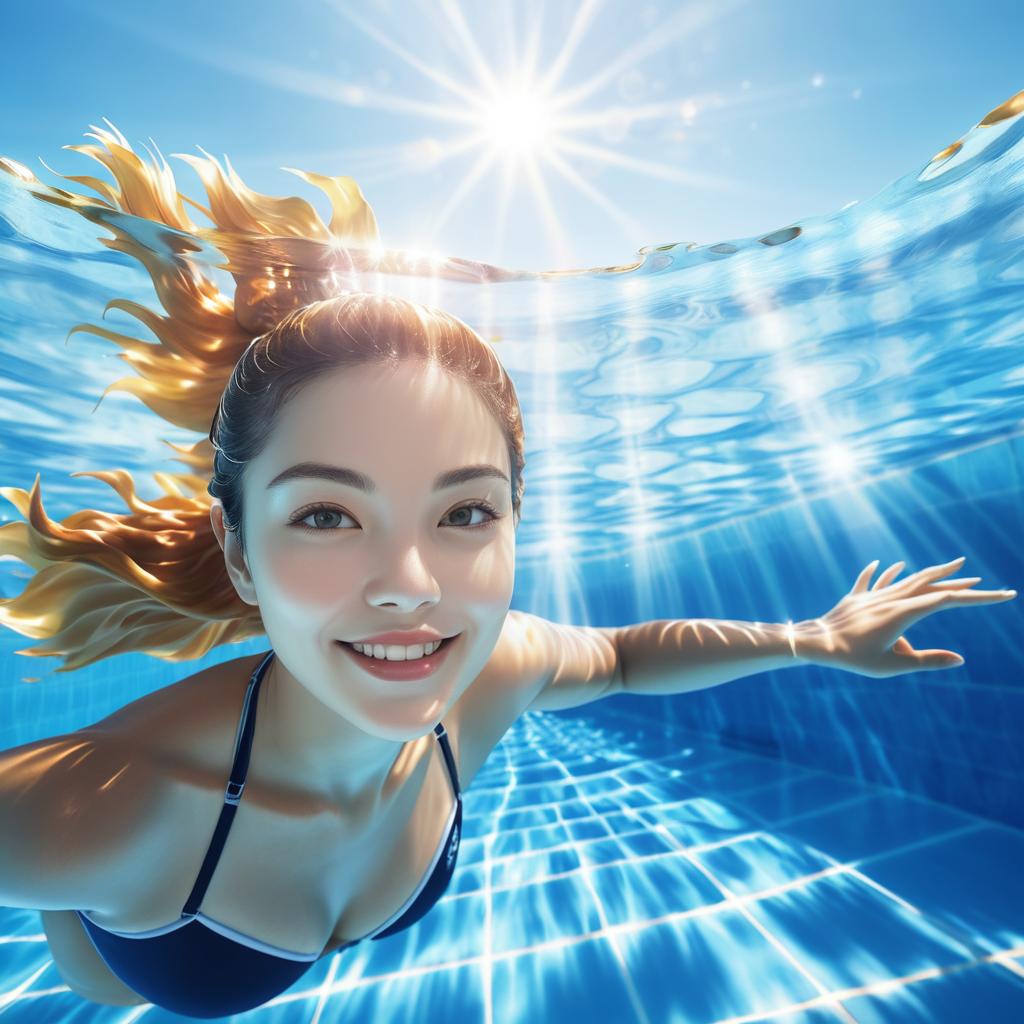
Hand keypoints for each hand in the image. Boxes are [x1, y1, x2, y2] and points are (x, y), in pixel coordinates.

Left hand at [796, 556, 1016, 677]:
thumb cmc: (854, 659)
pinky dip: (883, 573)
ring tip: (951, 565)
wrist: (816, 642)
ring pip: (908, 580)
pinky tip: (890, 564)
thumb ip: (926, 661)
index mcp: (905, 613)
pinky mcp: (856, 598)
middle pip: (931, 586)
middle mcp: (892, 599)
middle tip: (983, 580)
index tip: (1003, 594)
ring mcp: (874, 596)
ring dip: (931, 573)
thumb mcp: (893, 666)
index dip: (978, 598)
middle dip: (959, 583)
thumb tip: (960, 659)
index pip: (949, 600)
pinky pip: (872, 581)